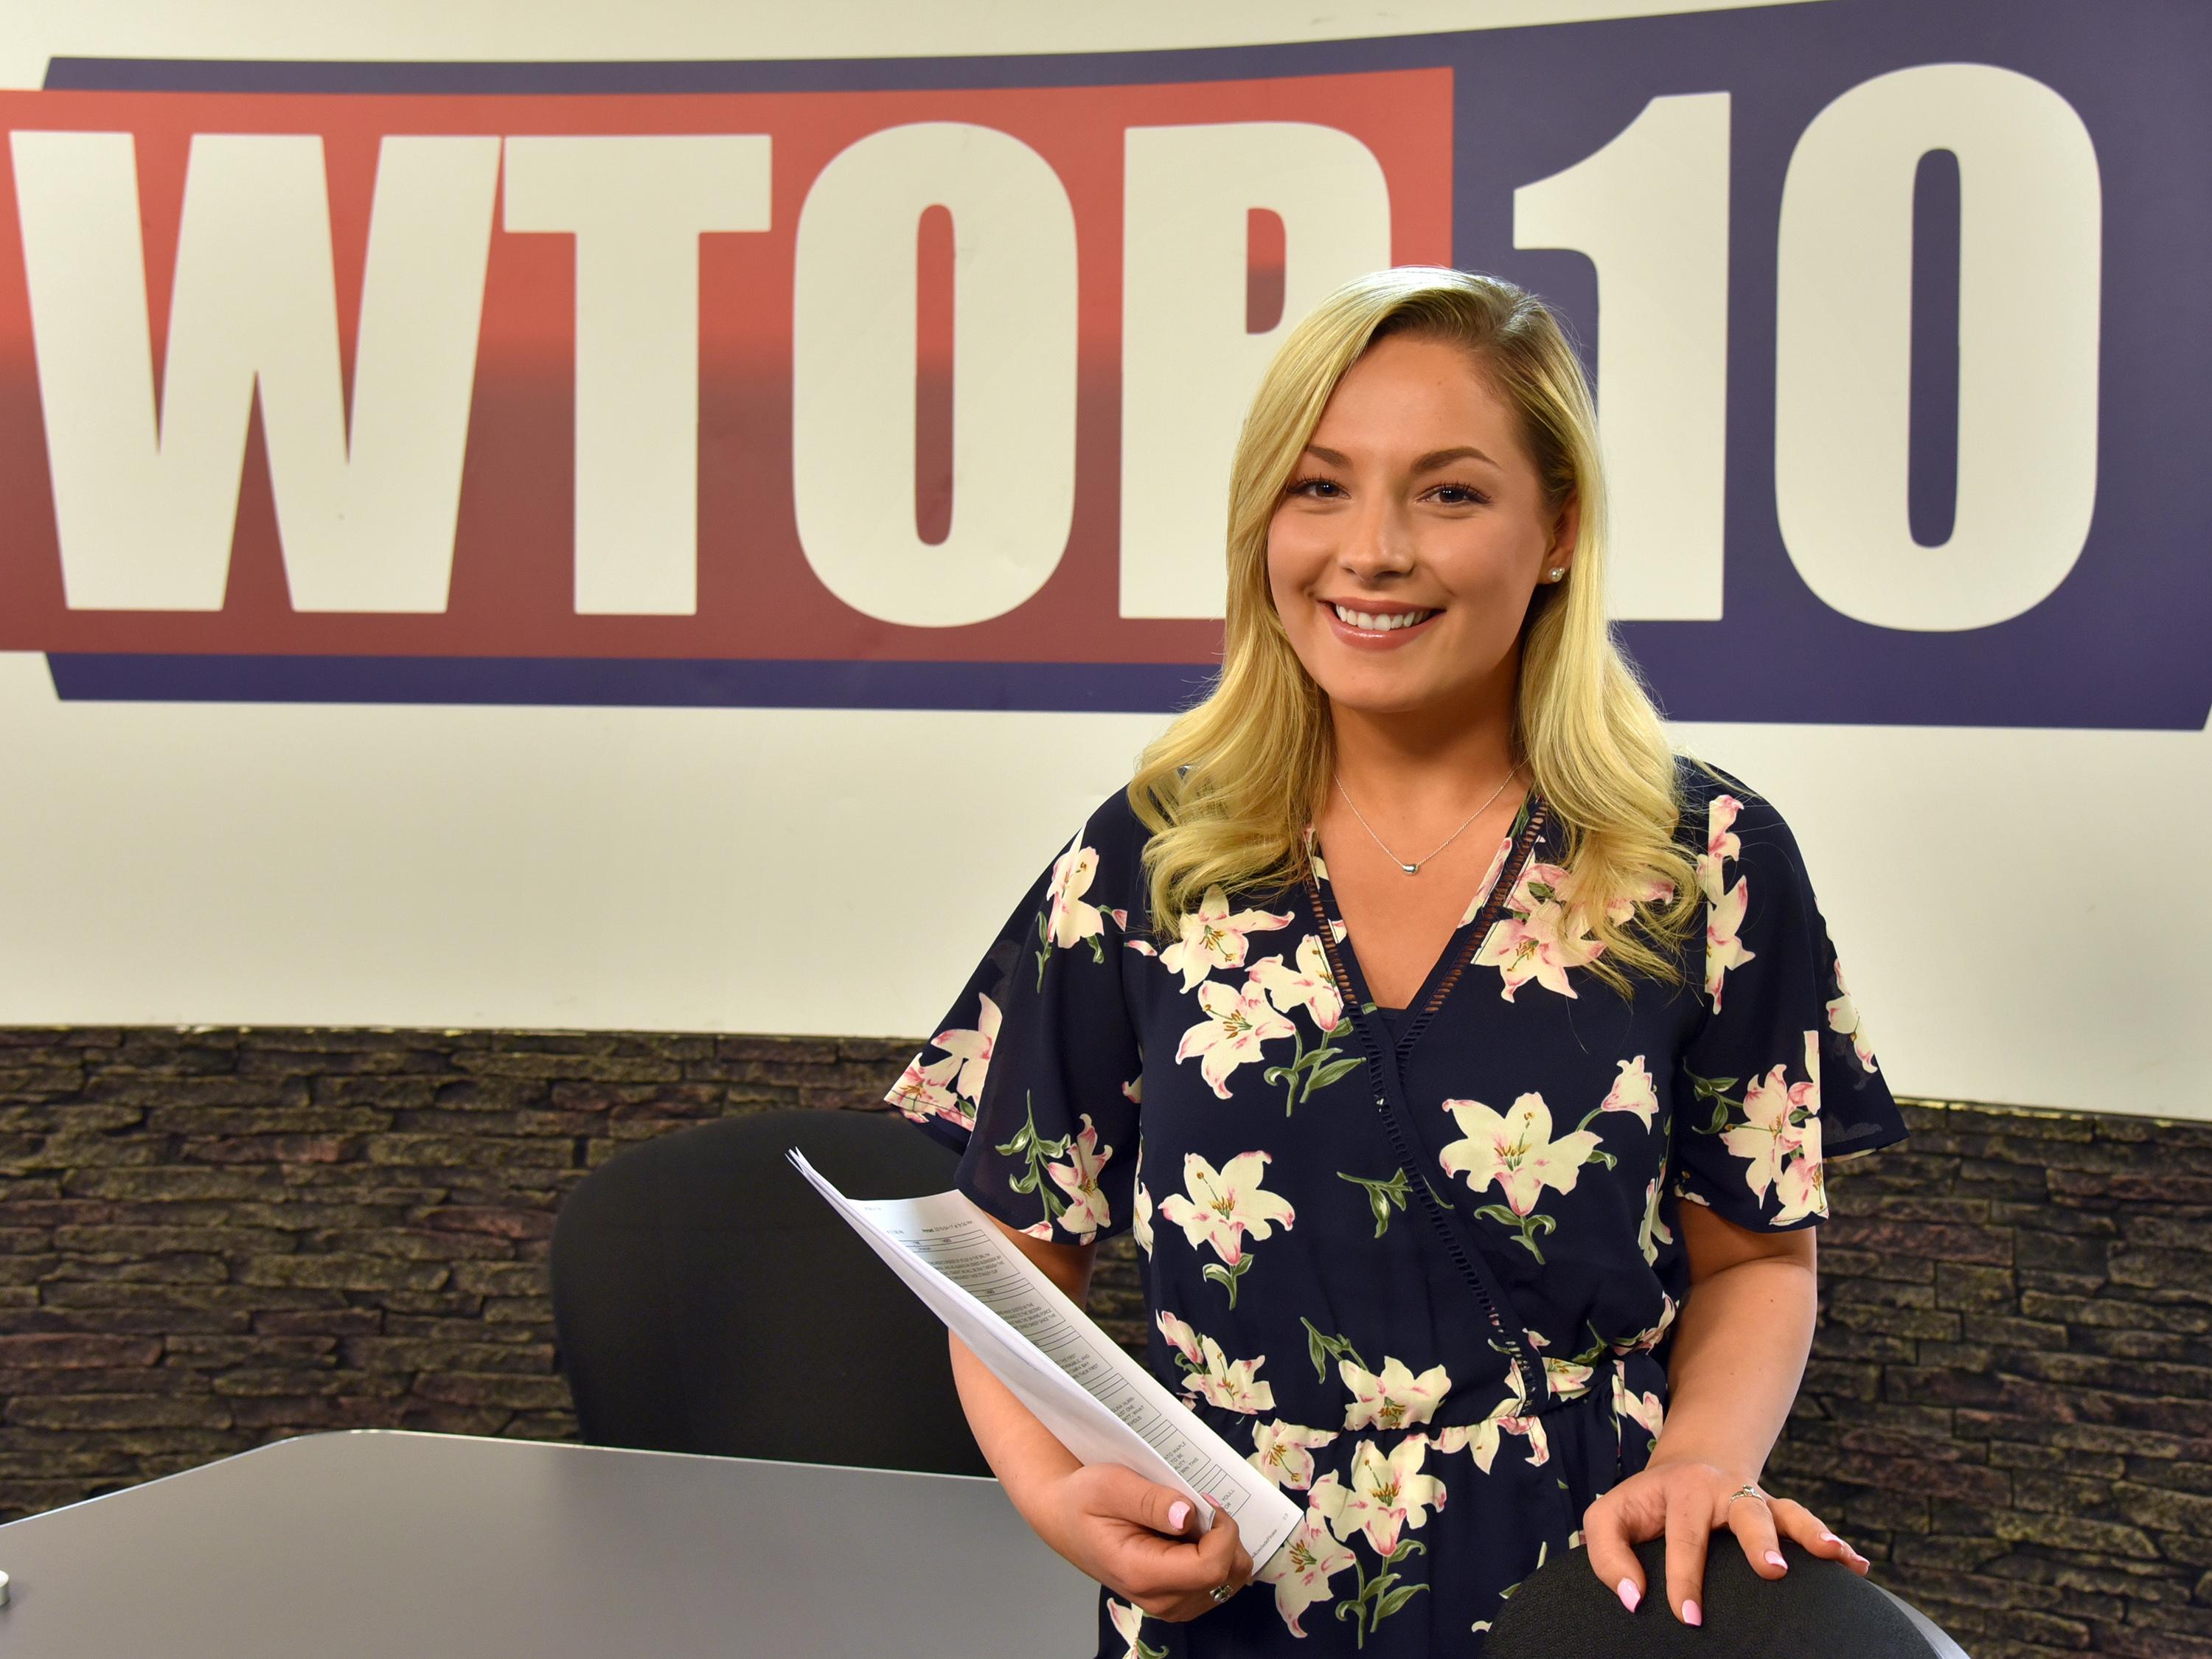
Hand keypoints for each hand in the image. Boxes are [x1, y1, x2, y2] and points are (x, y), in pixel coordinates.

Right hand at [1033, 1465, 1253, 1621]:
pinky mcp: (1176, 1601)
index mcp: (1142, 1574)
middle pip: (1226, 1577)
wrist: (1064, 1520)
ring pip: (1228, 1582)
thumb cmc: (1084, 1499)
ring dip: (1222, 1546)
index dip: (1223, 1531)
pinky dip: (1216, 1556)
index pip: (1211, 1567)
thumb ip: (1151, 1501)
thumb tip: (1189, 1515)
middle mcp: (1160, 1600)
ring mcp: (1170, 1606)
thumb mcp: (1111, 1485)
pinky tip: (1191, 1536)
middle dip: (1226, 1537)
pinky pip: (1218, 1584)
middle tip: (1200, 1507)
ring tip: (1193, 1521)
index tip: (1206, 1501)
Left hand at [1582, 1459, 1869, 1624]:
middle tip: (1772, 1572)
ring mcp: (1756, 1500)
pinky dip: (1836, 1544)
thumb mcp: (1609, 1516)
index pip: (1684, 1537)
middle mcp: (1723, 1491)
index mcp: (1680, 1491)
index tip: (1689, 1617)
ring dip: (1811, 1532)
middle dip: (1759, 1542)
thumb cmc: (1644, 1504)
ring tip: (1832, 1554)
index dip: (1684, 1578)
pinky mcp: (1778, 1512)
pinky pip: (1809, 1524)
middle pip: (1745, 1511)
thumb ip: (1608, 1555)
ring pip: (1787, 1511)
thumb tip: (1633, 1598)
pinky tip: (1857, 1566)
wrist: (1687, 1466)